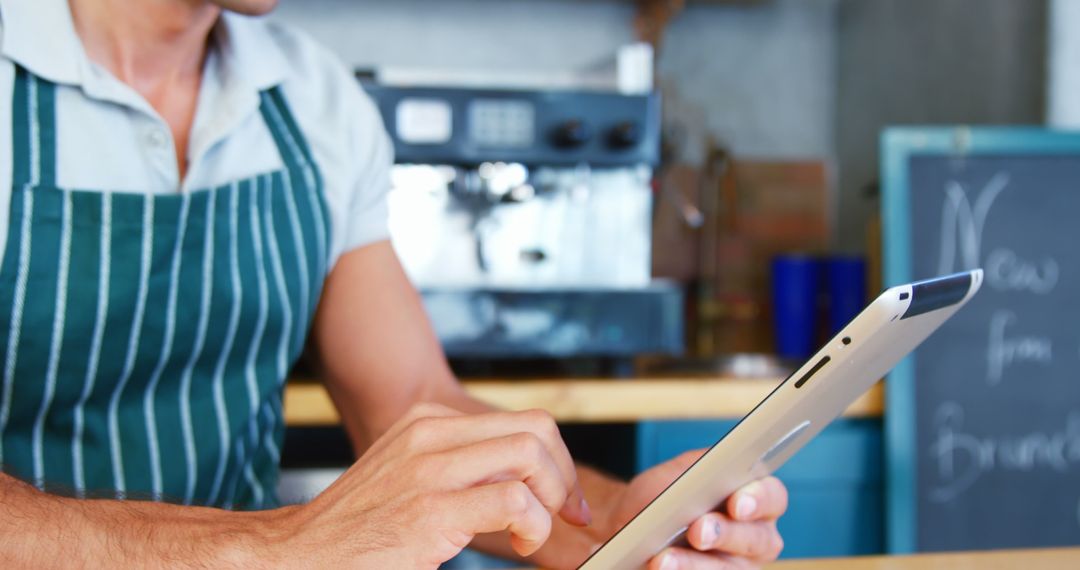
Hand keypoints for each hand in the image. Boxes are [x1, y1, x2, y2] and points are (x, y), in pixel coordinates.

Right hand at [260, 403, 590, 567]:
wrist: (300, 554)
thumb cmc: (361, 527)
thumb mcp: (411, 476)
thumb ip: (462, 467)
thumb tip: (528, 482)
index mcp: (428, 421)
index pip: (525, 422)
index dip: (559, 461)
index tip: (565, 500)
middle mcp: (430, 433)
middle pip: (536, 429)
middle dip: (566, 476)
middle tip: (567, 516)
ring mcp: (429, 468)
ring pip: (531, 454)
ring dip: (554, 498)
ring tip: (535, 531)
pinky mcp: (430, 510)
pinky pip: (513, 499)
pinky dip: (535, 524)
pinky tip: (520, 544)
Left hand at [598, 450, 787, 569]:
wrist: (635, 527)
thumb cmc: (660, 496)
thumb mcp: (672, 476)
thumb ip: (689, 478)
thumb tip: (690, 489)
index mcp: (754, 496)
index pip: (772, 496)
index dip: (759, 499)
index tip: (737, 503)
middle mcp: (756, 535)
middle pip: (757, 539)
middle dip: (725, 534)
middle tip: (697, 531)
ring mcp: (739, 566)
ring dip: (695, 565)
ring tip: (664, 560)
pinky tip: (661, 568)